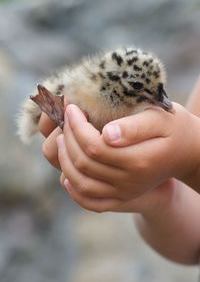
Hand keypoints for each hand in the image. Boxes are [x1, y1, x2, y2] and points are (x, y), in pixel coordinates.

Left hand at [54, 103, 199, 211]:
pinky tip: (66, 176)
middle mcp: (130, 182)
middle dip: (68, 138)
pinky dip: (74, 191)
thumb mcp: (161, 119)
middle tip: (65, 120)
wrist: (187, 153)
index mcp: (139, 160)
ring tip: (62, 140)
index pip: (94, 146)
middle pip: (85, 164)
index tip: (71, 108)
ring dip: (65, 162)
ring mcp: (125, 192)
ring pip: (82, 184)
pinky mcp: (122, 198)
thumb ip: (135, 127)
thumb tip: (107, 134)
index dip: (77, 127)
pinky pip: (91, 202)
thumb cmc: (174, 130)